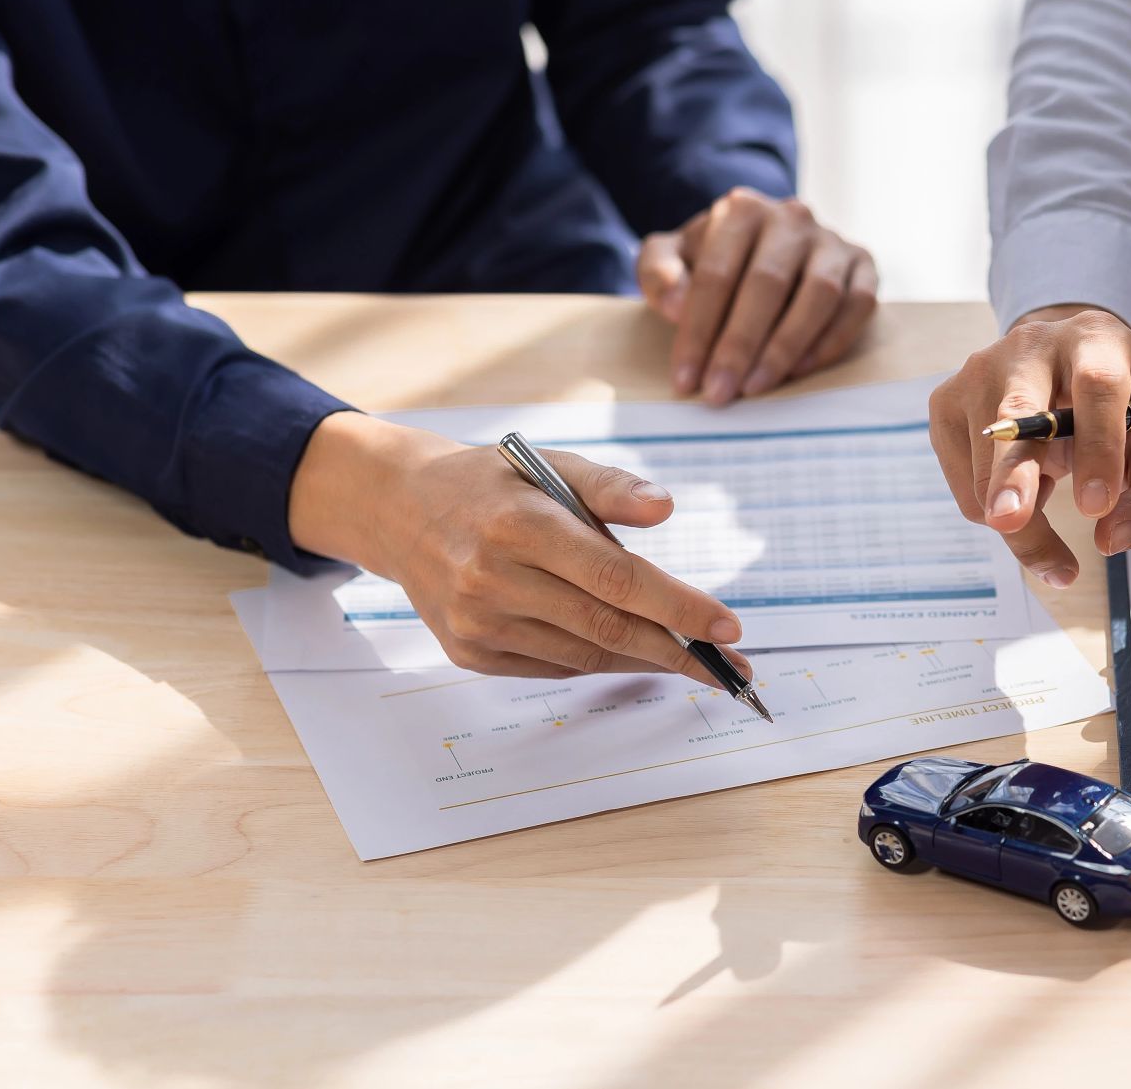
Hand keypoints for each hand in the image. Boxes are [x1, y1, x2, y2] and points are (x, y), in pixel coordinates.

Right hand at [287, 412, 750, 681]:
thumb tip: (666, 508)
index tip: (728, 626)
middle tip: (730, 664)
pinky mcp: (469, 653)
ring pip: (584, 655)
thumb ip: (610, 486)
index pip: (616, 578)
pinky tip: (629, 650)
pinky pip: (554, 667)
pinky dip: (598, 659)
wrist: (399, 511)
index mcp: (520, 526)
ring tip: (690, 657)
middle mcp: (492, 580)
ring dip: (644, 659)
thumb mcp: (549, 464)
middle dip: (678, 650)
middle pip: (606, 627)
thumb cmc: (491, 485)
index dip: (678, 606)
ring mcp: (477, 624)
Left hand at [639, 187, 878, 404]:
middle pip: (766, 285)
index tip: (686, 379)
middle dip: (739, 346)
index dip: (698, 331)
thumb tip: (677, 307)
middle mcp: (792, 218)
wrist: (768, 246)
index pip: (716, 274)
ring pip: (818, 295)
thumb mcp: (671, 256)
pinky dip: (832, 340)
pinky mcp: (863, 264)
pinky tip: (801, 370)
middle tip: (719, 393)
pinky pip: (858, 304)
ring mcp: (832, 240)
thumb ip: (658, 272)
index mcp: (741, 210)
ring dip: (786, 347)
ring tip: (757, 387)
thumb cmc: (715, 260)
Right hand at [928, 304, 1130, 586]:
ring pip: (986, 466)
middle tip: (1013, 522)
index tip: (1097, 506)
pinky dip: (996, 508)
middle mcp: (1030, 346)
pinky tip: (1022, 485)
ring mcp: (978, 372)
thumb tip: (1114, 537)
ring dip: (1020, 521)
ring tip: (1048, 515)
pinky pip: (966, 486)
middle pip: (1018, 412)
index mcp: (1096, 342)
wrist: (1064, 368)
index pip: (1097, 386)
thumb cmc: (1120, 412)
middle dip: (1015, 472)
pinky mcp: (945, 404)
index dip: (1098, 447)